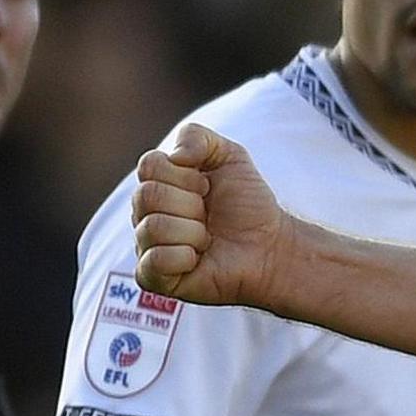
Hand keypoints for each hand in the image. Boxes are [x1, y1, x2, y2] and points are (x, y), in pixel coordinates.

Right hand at [131, 123, 291, 307]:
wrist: (270, 246)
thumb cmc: (247, 203)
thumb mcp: (230, 156)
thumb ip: (197, 137)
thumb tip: (174, 156)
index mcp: (157, 184)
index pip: (148, 165)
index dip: (185, 174)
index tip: (208, 187)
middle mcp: (144, 214)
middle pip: (147, 195)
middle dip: (191, 203)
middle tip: (209, 215)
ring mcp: (146, 246)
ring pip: (152, 226)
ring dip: (192, 231)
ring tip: (207, 238)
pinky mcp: (153, 277)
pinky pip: (155, 261)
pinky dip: (185, 257)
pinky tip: (197, 259)